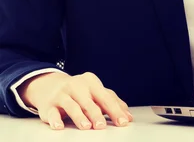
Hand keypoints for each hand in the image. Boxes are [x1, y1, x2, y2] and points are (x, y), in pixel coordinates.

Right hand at [18, 71, 133, 129]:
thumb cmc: (79, 92)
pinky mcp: (48, 104)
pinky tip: (59, 126)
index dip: (115, 110)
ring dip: (79, 117)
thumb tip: (128, 117)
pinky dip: (55, 119)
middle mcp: (77, 85)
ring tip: (86, 127)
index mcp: (91, 82)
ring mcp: (62, 94)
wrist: (50, 86)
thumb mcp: (95, 93)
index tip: (122, 122)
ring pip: (71, 106)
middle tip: (102, 126)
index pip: (105, 97)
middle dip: (96, 114)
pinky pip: (52, 112)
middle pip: (89, 101)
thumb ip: (111, 102)